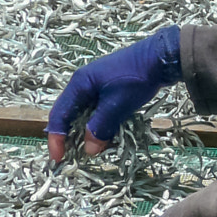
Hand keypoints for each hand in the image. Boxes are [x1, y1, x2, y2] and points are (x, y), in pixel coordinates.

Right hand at [46, 25, 182, 162]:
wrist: (160, 57)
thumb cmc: (135, 79)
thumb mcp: (116, 105)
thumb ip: (100, 127)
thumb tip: (88, 151)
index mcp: (79, 84)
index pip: (59, 115)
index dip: (56, 138)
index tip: (58, 159)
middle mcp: (83, 84)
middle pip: (69, 114)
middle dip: (69, 137)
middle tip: (72, 157)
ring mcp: (96, 85)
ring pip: (84, 113)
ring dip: (85, 131)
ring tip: (90, 149)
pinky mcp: (109, 88)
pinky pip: (97, 110)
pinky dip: (98, 124)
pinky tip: (106, 135)